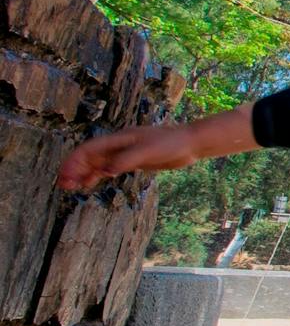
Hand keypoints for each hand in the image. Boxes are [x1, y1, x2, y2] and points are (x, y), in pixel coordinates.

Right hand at [57, 126, 193, 191]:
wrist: (190, 143)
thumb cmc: (171, 143)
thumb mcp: (148, 151)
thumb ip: (126, 160)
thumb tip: (104, 171)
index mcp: (119, 139)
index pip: (89, 149)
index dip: (74, 161)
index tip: (65, 175)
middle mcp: (118, 145)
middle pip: (89, 156)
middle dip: (74, 168)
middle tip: (63, 185)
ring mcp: (124, 153)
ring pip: (96, 163)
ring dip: (82, 173)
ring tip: (70, 186)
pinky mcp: (132, 160)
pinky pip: (108, 167)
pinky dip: (96, 175)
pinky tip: (88, 184)